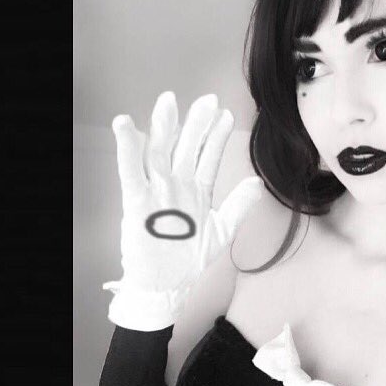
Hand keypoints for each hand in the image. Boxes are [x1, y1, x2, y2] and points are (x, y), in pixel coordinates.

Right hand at [102, 90, 262, 330]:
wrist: (164, 287)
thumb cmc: (188, 260)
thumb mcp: (221, 231)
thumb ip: (239, 205)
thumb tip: (258, 181)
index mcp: (197, 191)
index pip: (208, 156)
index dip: (218, 136)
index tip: (228, 114)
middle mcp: (176, 186)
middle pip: (186, 147)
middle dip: (196, 123)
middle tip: (207, 99)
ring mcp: (156, 192)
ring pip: (161, 152)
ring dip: (166, 126)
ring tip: (170, 100)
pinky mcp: (137, 203)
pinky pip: (131, 172)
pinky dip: (128, 148)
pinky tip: (126, 125)